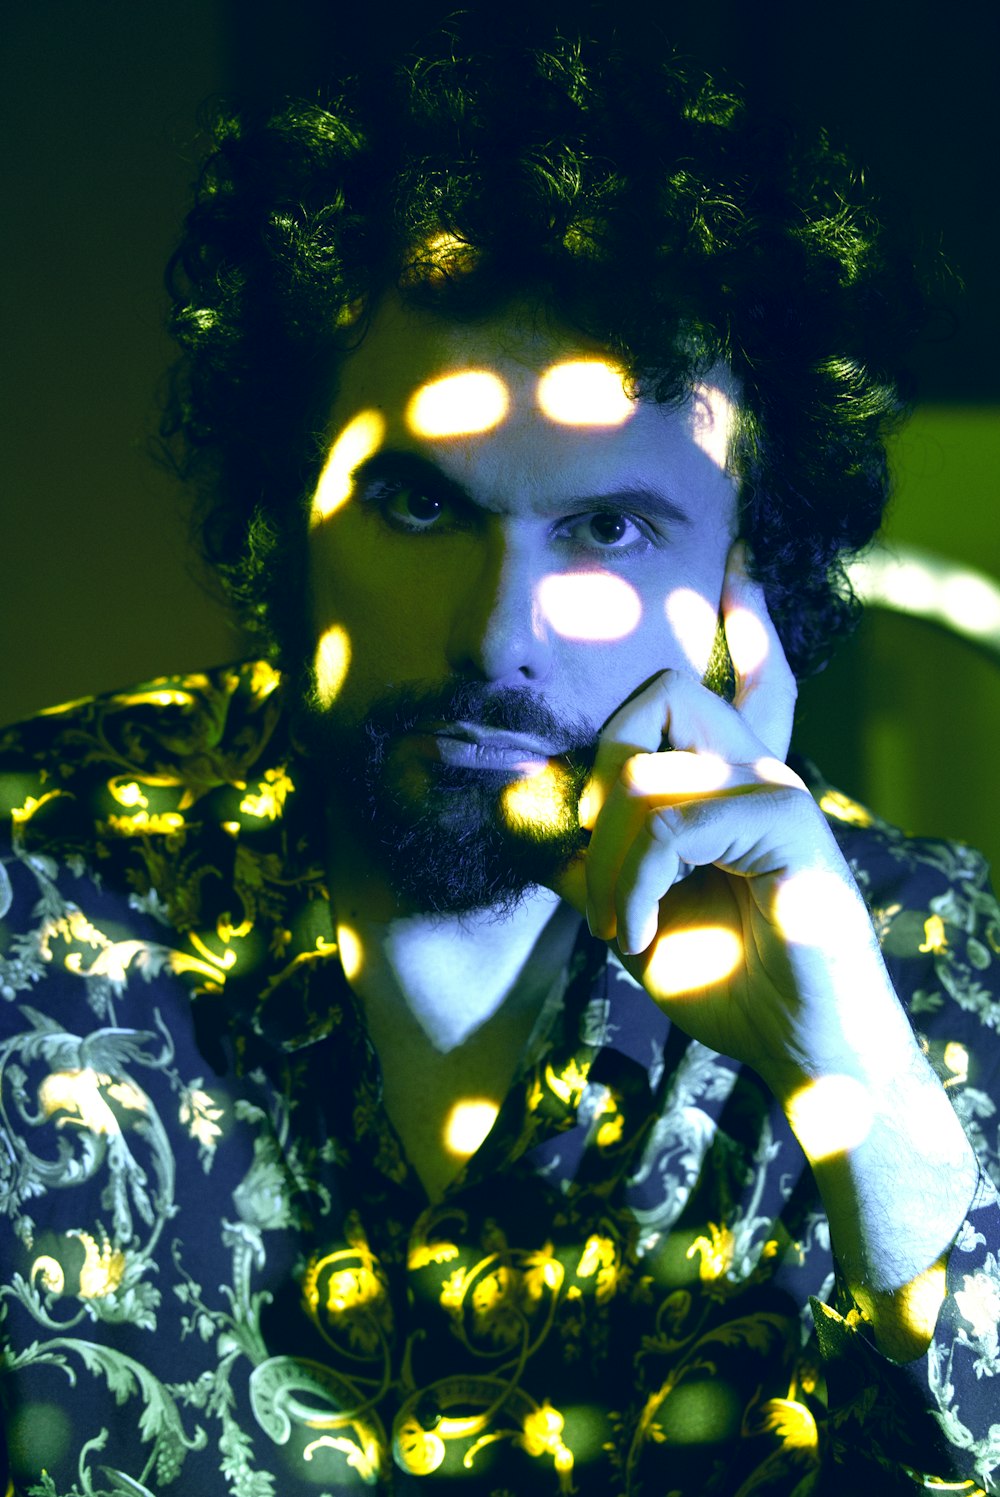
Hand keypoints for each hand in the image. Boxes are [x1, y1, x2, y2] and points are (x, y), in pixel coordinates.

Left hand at [554, 540, 914, 1098]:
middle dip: (597, 777)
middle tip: (597, 864)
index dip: (747, 618)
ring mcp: (779, 790)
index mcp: (735, 779)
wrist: (802, 1053)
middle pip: (659, 697)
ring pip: (646, 772)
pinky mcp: (789, 826)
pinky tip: (637, 933)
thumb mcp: (632, 911)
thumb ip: (591, 854)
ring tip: (621, 923)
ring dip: (608, 860)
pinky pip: (672, 822)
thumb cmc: (726, 981)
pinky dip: (634, 884)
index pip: (746, 675)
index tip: (744, 554)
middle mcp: (762, 767)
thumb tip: (528, 809)